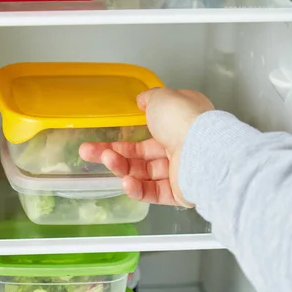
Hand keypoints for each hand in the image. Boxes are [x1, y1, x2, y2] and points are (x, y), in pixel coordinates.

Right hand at [79, 88, 213, 206]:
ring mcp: (180, 171)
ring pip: (143, 172)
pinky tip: (125, 182)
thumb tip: (142, 100)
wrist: (203, 151)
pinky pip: (153, 192)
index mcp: (180, 123)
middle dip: (113, 153)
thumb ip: (149, 99)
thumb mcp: (162, 98)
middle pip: (140, 154)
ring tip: (106, 162)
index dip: (125, 133)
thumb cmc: (184, 120)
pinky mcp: (178, 193)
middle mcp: (181, 145)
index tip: (105, 134)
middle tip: (87, 152)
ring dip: (122, 168)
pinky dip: (137, 188)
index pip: (148, 130)